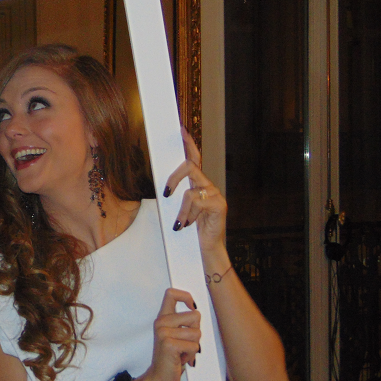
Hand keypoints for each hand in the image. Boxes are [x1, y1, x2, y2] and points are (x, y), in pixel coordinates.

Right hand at [135, 288, 199, 380]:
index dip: (186, 296)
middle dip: (196, 332)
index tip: (191, 306)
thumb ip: (183, 322)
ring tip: (182, 352)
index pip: (171, 294)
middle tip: (184, 343)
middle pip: (195, 316)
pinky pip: (194, 346)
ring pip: (197, 333)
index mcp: (162, 318)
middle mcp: (161, 322)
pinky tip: (180, 359)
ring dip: (194, 346)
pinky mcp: (169, 344)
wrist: (158, 378)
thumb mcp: (175, 335)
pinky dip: (191, 356)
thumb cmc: (171, 358)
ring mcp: (163, 332)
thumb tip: (197, 311)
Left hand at [164, 126, 226, 255]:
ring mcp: (215, 194)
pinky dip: (188, 215)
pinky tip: (189, 226)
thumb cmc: (190, 230)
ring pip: (190, 191)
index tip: (180, 130)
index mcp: (198, 184)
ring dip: (182, 211)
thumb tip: (162, 189)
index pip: (194, 158)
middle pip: (191, 166)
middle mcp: (207, 185)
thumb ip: (174, 198)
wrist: (206, 250)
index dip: (188, 144)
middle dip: (174, 177)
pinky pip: (196, 202)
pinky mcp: (218, 204)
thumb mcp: (178, 210)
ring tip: (180, 225)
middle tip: (165, 193)